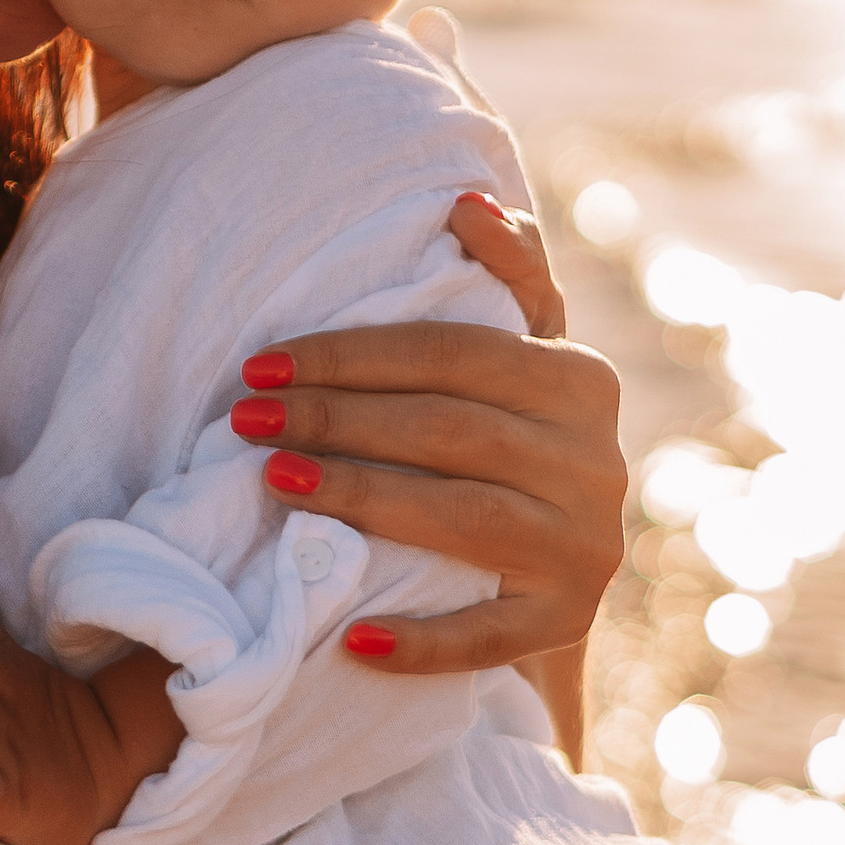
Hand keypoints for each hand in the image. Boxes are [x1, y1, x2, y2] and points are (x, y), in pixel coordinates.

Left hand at [219, 195, 625, 685]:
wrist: (560, 568)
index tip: (263, 360)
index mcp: (581, 383)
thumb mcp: (528, 355)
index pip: (457, 354)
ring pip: (465, 520)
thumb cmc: (518, 439)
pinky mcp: (563, 622)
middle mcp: (596, 464)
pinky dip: (420, 640)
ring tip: (275, 481)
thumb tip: (465, 204)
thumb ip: (510, 276)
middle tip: (248, 417)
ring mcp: (584, 549)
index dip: (355, 356)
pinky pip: (486, 636)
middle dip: (338, 421)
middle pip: (450, 431)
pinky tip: (352, 637)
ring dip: (363, 500)